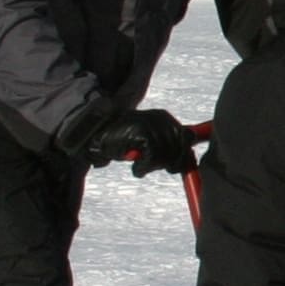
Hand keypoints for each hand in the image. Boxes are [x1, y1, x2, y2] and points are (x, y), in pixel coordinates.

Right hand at [80, 108, 196, 175]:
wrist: (96, 138)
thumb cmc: (123, 141)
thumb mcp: (149, 139)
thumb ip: (168, 144)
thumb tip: (188, 159)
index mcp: (165, 117)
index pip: (187, 137)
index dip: (184, 155)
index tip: (177, 167)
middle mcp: (161, 117)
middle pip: (180, 148)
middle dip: (169, 163)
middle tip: (152, 167)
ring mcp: (152, 123)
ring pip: (166, 155)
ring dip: (153, 167)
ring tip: (141, 167)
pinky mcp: (142, 131)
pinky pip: (153, 157)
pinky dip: (145, 168)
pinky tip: (136, 168)